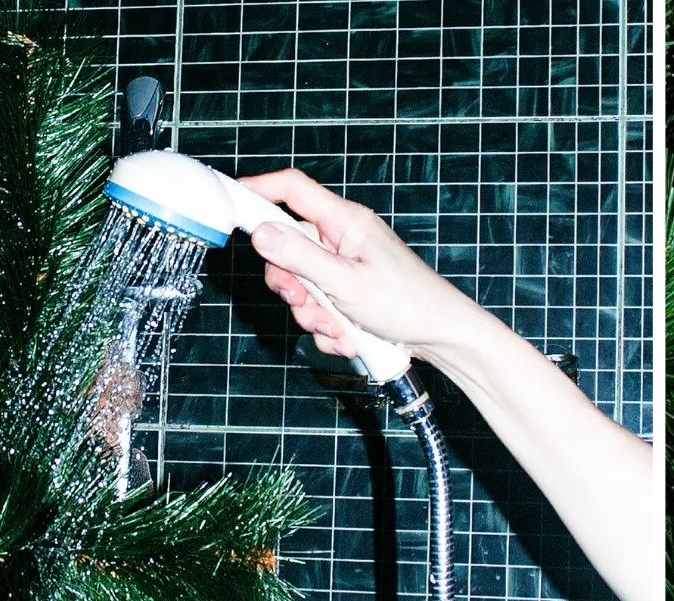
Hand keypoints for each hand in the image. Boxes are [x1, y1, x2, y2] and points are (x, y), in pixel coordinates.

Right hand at [239, 169, 485, 362]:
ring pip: (302, 284)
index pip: (292, 189)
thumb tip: (261, 234)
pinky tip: (349, 338)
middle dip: (291, 284)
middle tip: (304, 302)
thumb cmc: (409, 303)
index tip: (230, 205)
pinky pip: (320, 306)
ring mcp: (346, 265)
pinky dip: (329, 327)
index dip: (258, 190)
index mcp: (345, 222)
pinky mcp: (349, 291)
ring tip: (339, 329)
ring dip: (313, 314)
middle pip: (288, 247)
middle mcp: (343, 239)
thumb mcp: (346, 283)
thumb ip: (301, 257)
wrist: (443, 336)